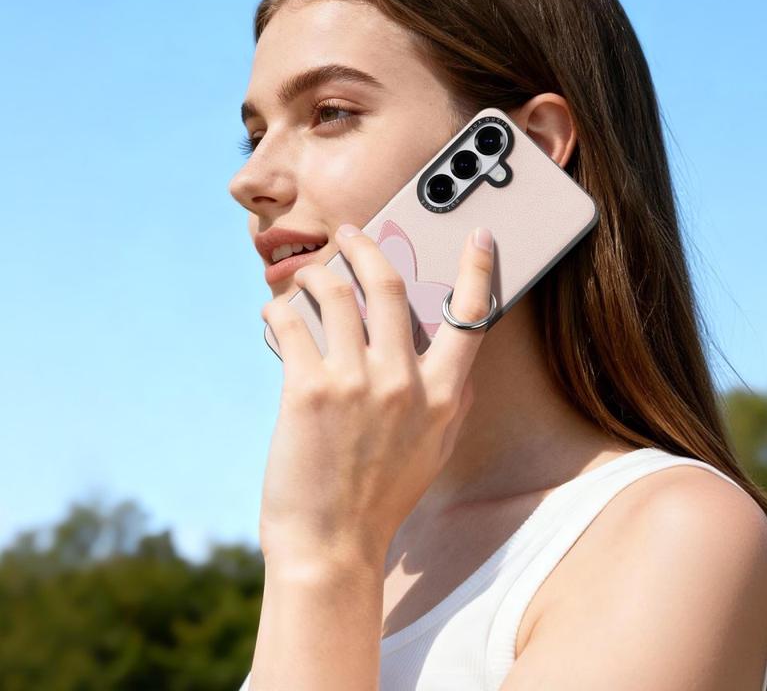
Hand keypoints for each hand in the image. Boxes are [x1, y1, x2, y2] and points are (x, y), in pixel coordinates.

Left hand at [259, 223, 494, 567]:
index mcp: (443, 397)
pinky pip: (291, 323)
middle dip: (368, 247)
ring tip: (307, 275)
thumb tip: (457, 360)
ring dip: (316, 273)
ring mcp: (356, 383)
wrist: (332, 545)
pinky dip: (279, 309)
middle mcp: (404, 382)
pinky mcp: (307, 391)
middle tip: (352, 233)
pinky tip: (274, 314)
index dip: (479, 270)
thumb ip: (450, 402)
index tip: (478, 236)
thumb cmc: (380, 496)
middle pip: (390, 286)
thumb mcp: (433, 451)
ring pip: (335, 294)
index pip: (471, 318)